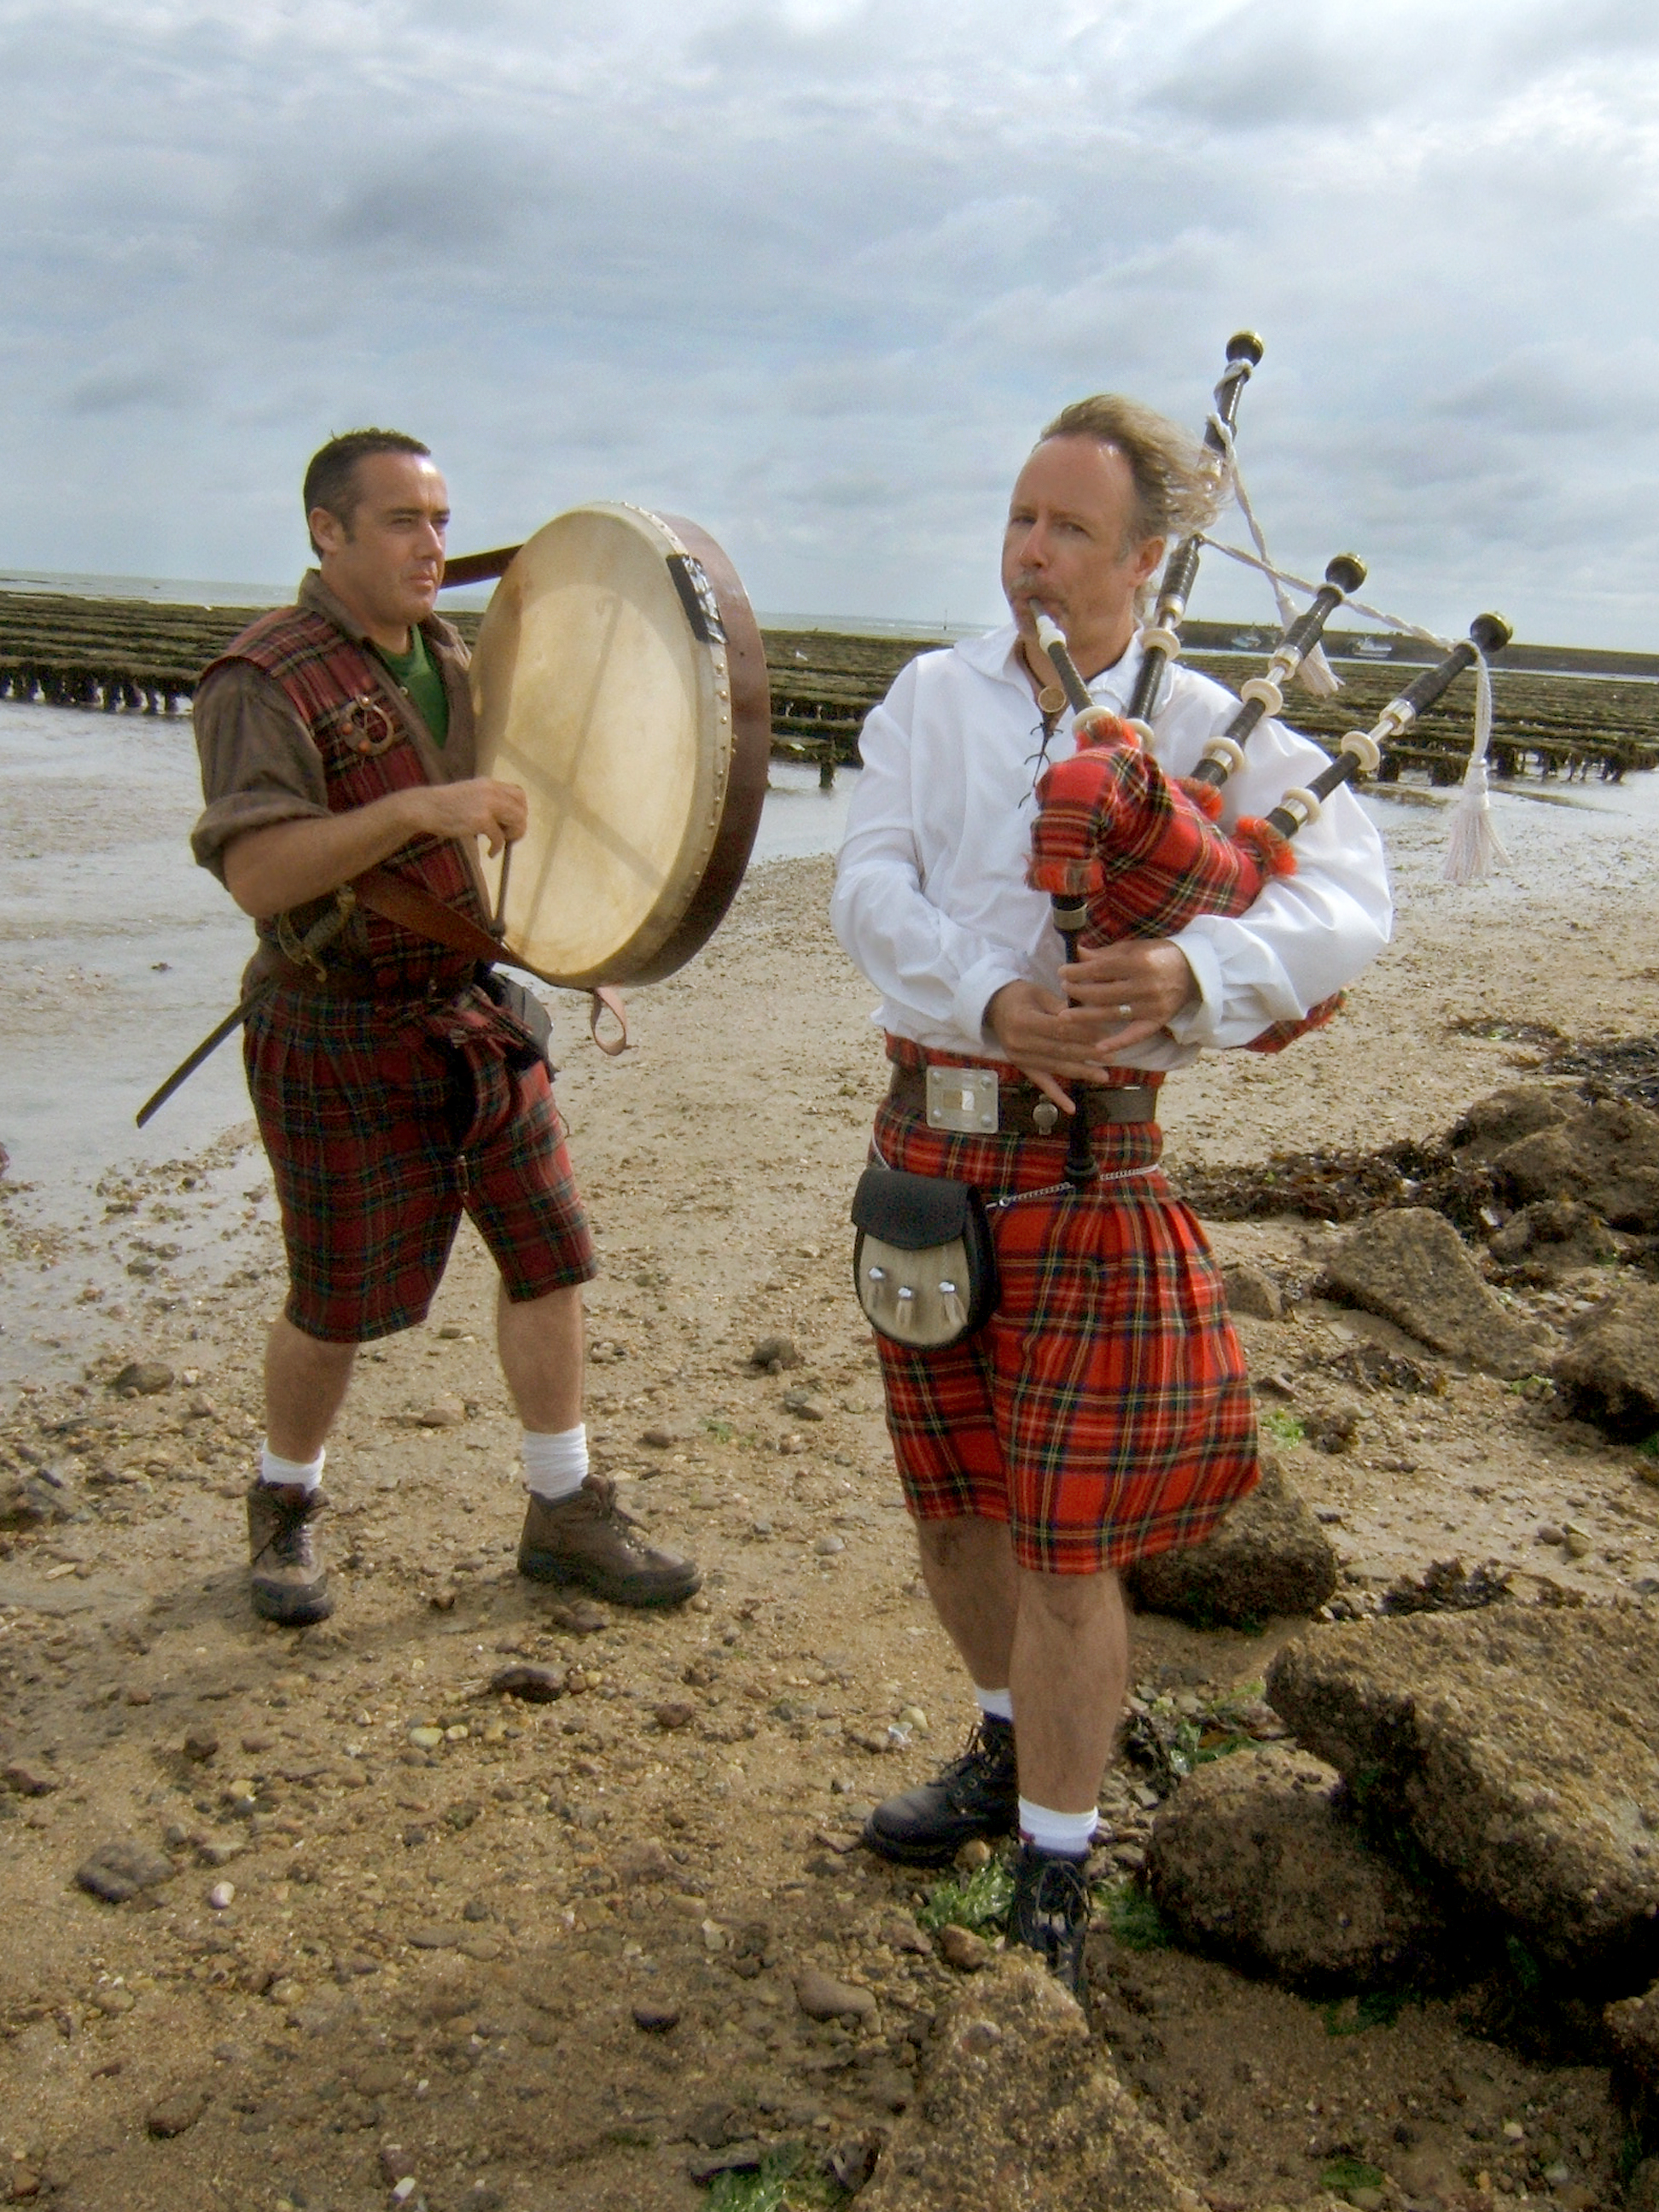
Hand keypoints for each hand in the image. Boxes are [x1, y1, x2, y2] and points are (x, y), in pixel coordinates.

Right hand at [413, 777, 528, 855]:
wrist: (425, 807)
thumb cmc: (444, 805)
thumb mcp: (470, 794)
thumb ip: (488, 801)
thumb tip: (506, 819)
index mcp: (489, 784)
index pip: (519, 794)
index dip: (520, 810)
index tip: (511, 823)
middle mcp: (491, 791)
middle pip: (522, 808)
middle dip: (519, 825)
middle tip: (508, 836)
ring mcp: (487, 804)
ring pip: (517, 821)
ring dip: (512, 835)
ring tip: (499, 842)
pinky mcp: (481, 819)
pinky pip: (500, 837)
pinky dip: (497, 848)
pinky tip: (490, 853)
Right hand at [986, 941, 1196, 1112]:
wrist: (992, 1007)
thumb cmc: (1019, 995)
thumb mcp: (1038, 992)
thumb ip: (1060, 1006)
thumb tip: (1089, 1017)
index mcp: (1024, 1020)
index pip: (1060, 1029)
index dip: (1083, 1033)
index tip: (1106, 1036)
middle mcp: (1020, 1042)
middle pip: (1060, 1050)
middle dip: (1088, 1054)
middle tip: (1112, 1056)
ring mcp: (1020, 1058)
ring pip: (1055, 1067)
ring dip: (1080, 1072)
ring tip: (1104, 1076)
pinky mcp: (1021, 1067)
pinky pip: (1041, 1083)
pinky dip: (1056, 1096)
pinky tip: (1071, 1108)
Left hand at [1059, 940, 1196, 1037]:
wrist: (1193, 972)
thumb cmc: (1157, 956)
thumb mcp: (1133, 948)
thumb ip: (1104, 954)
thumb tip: (1077, 953)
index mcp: (1139, 962)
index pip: (1100, 969)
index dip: (1078, 972)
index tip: (1062, 972)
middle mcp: (1146, 985)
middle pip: (1102, 992)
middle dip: (1078, 991)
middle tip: (1064, 989)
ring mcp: (1151, 1006)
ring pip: (1111, 1014)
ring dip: (1085, 1016)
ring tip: (1064, 1015)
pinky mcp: (1157, 1022)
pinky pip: (1134, 1035)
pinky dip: (1117, 1042)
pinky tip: (1098, 1047)